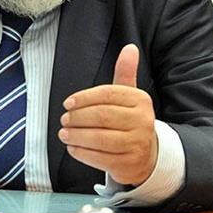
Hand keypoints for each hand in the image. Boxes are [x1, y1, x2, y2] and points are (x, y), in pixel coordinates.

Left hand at [58, 44, 157, 184]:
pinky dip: (82, 153)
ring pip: (99, 138)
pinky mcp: (128, 164)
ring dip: (76, 136)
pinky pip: (99, 158)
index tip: (68, 103)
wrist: (148, 155)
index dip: (84, 98)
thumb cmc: (130, 121)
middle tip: (64, 119)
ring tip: (64, 133)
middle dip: (77, 118)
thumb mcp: (129, 96)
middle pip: (101, 116)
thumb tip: (129, 48)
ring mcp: (137, 144)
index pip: (107, 94)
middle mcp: (143, 121)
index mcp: (141, 100)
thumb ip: (125, 72)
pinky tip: (73, 148)